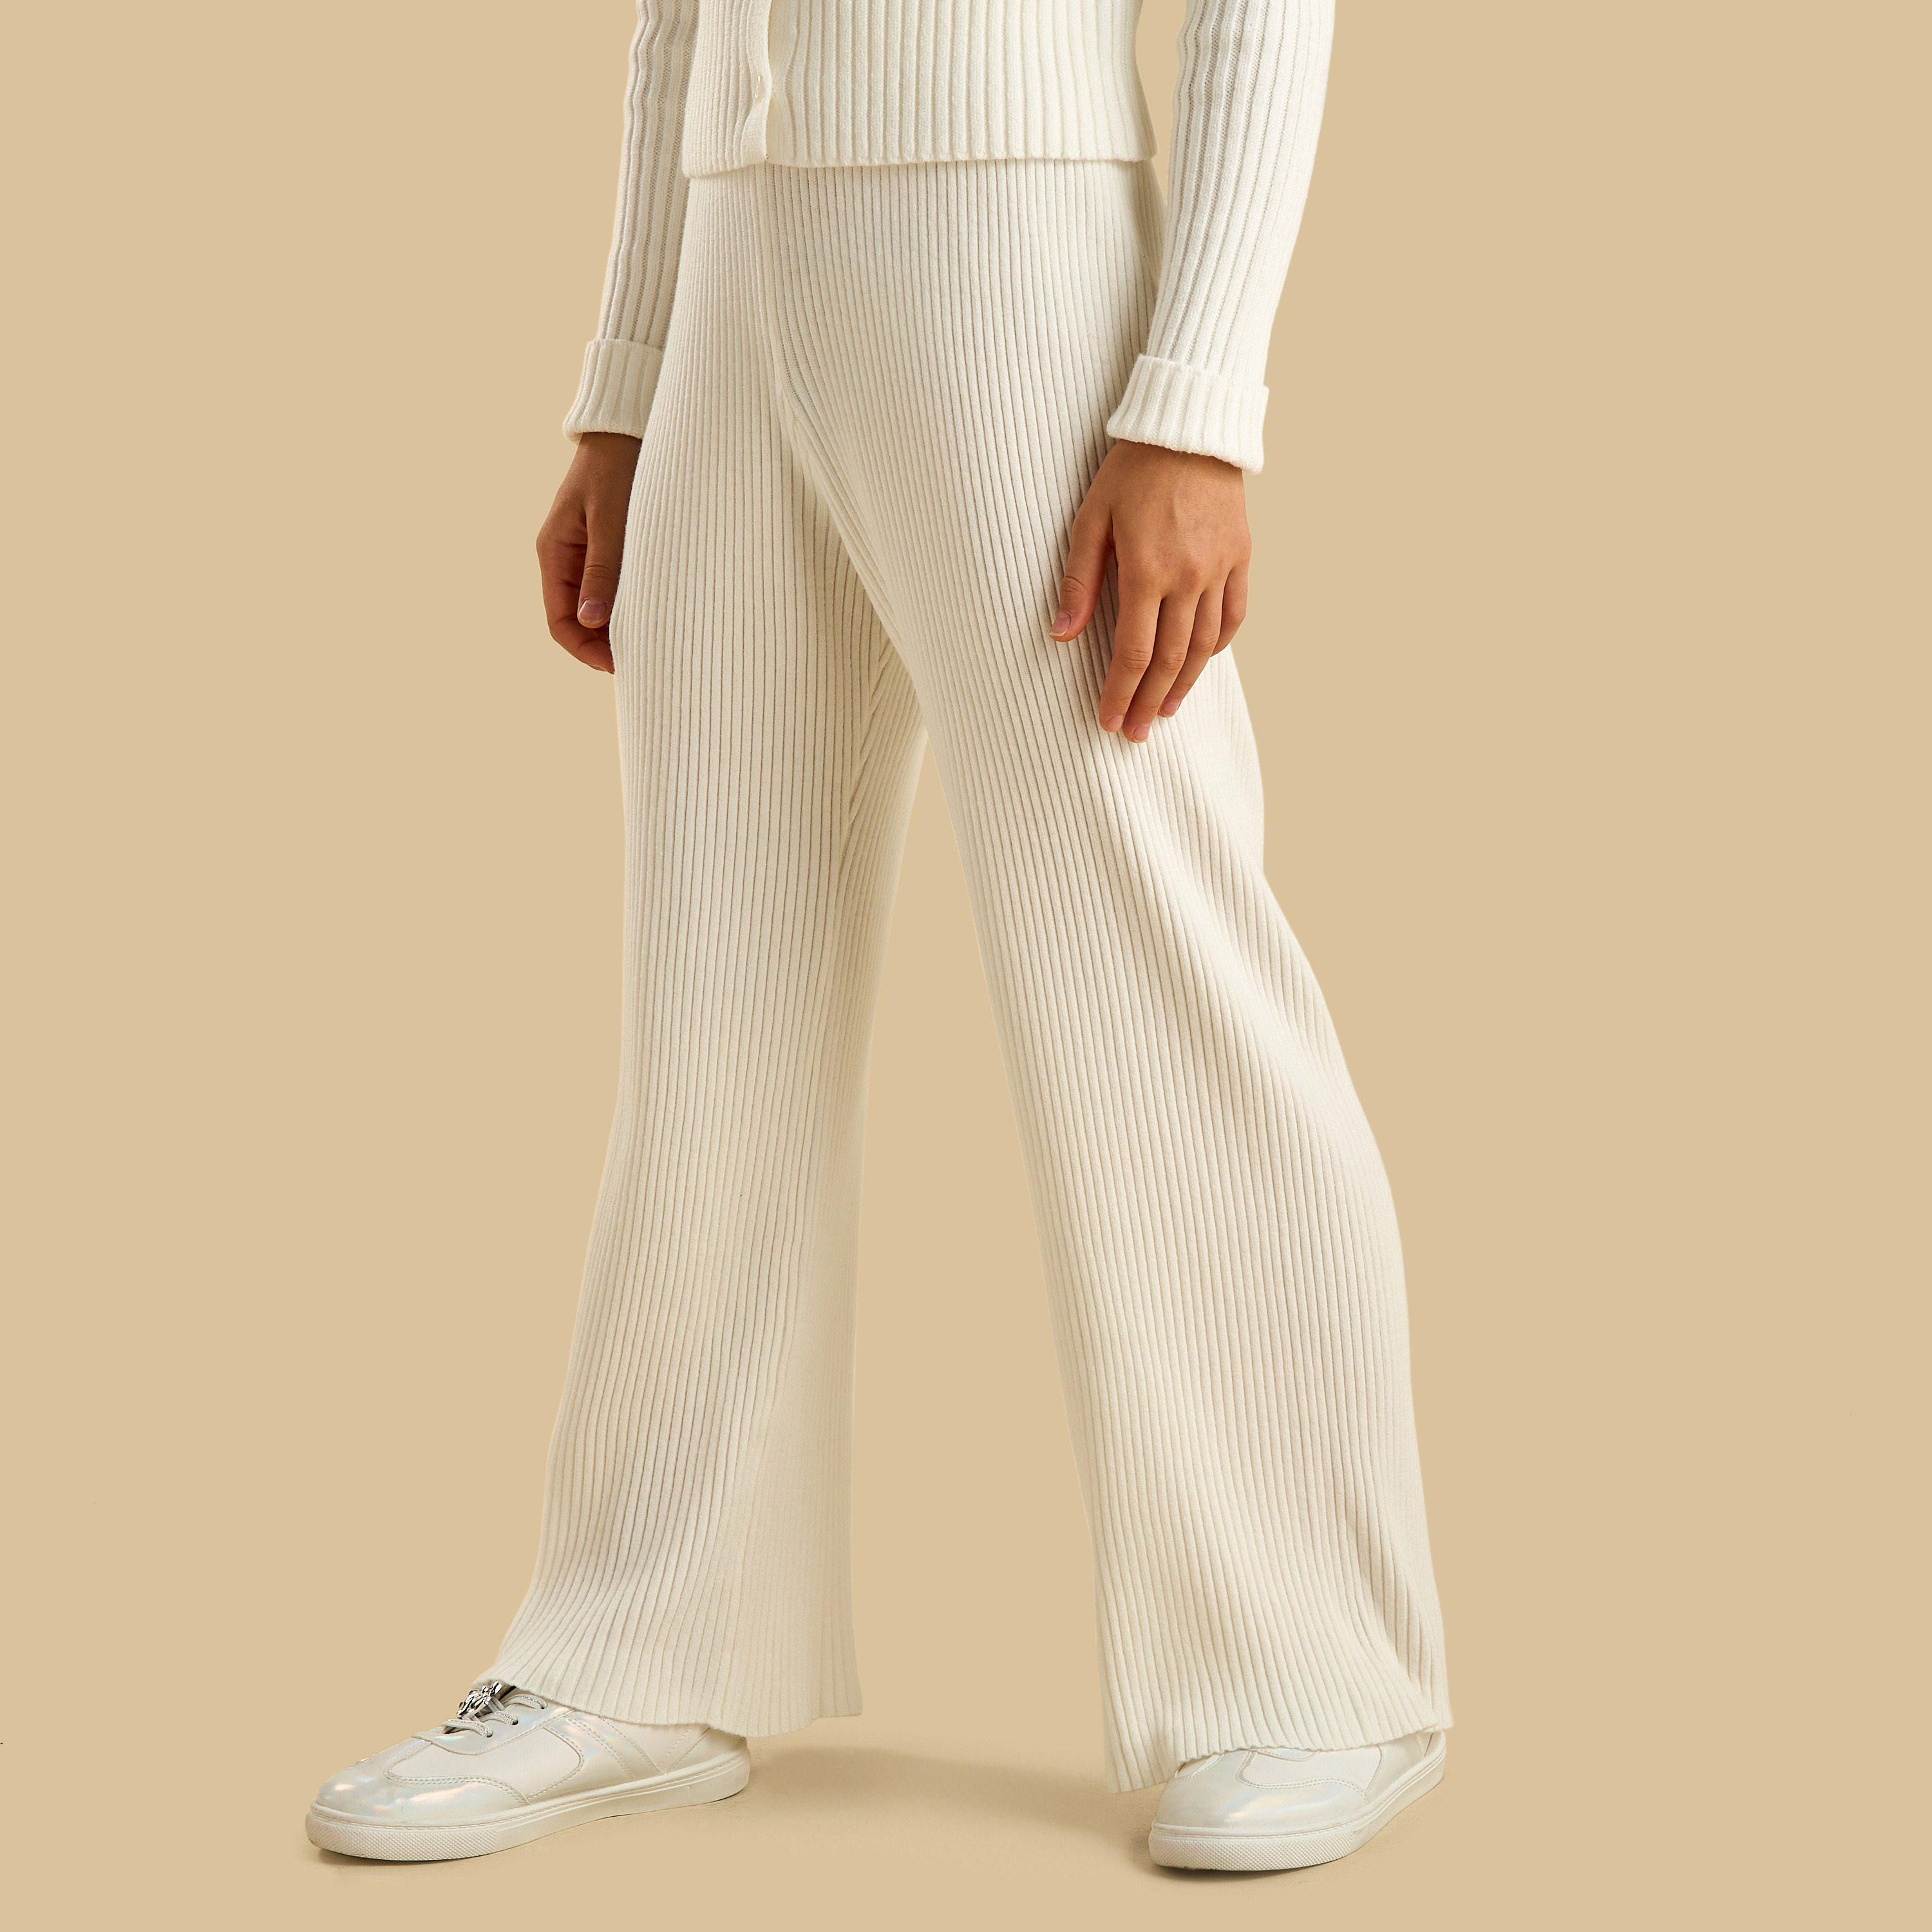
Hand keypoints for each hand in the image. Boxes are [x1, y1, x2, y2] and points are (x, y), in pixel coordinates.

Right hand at [537, 431, 642, 672]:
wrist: (627, 428)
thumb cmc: (618, 467)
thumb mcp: (612, 518)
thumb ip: (603, 568)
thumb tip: (592, 622)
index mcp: (555, 552)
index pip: (559, 621)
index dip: (585, 650)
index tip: (618, 666)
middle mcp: (564, 558)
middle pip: (576, 621)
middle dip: (603, 645)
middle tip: (643, 660)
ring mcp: (584, 554)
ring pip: (594, 608)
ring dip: (616, 627)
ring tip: (651, 640)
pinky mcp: (605, 547)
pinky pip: (610, 588)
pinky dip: (626, 605)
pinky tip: (652, 612)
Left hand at [1049, 440, 1250, 739]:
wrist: (1189, 427)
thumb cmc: (1131, 470)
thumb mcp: (1090, 518)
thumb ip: (1078, 579)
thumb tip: (1061, 634)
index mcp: (1147, 570)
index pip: (1133, 652)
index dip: (1119, 692)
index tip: (1107, 720)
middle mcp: (1189, 576)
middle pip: (1170, 660)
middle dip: (1149, 702)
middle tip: (1134, 733)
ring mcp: (1220, 568)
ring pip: (1204, 646)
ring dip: (1183, 685)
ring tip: (1164, 711)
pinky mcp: (1240, 556)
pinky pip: (1233, 615)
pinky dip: (1216, 647)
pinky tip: (1198, 664)